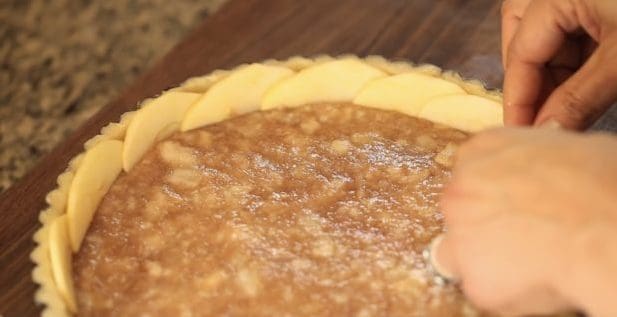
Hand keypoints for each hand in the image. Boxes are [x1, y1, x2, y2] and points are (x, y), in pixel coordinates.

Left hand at [434, 128, 616, 315]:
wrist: (605, 222)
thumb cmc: (598, 181)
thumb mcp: (557, 148)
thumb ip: (527, 165)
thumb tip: (538, 177)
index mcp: (481, 150)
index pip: (472, 174)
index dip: (496, 194)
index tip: (515, 205)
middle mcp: (459, 188)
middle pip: (462, 212)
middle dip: (487, 225)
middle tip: (526, 235)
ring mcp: (460, 232)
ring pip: (463, 252)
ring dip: (490, 257)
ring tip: (535, 257)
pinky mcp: (472, 275)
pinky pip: (484, 286)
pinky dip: (505, 288)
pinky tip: (538, 277)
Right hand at [502, 0, 616, 129]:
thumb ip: (580, 97)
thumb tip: (545, 132)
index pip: (520, 53)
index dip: (517, 100)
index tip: (519, 136)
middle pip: (522, 35)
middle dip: (526, 80)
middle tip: (535, 117)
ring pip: (550, 36)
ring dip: (554, 76)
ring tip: (565, 110)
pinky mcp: (607, 7)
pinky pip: (578, 33)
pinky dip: (579, 64)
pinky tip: (586, 91)